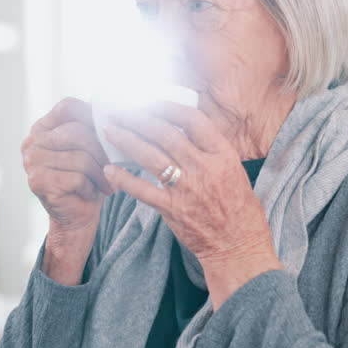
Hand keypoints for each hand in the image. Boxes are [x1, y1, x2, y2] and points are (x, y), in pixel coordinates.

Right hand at [22, 98, 111, 283]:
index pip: (68, 107)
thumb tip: (112, 99)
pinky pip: (76, 177)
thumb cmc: (87, 179)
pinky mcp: (37, 182)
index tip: (112, 129)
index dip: (92, 115)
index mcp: (43, 127)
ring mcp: (31, 162)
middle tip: (116, 164)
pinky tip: (92, 193)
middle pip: (77, 132)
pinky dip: (91, 187)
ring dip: (101, 172)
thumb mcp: (92, 148)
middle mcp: (32, 142)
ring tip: (109, 182)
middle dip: (103, 150)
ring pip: (80, 157)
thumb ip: (94, 125)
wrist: (76, 216)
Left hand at [101, 101, 280, 306]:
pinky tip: (109, 169)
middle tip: (120, 111)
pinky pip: (141, 190)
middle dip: (139, 118)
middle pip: (166, 133)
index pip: (193, 120)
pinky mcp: (172, 209)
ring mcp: (187, 189)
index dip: (168, 106)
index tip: (150, 100)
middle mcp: (204, 168)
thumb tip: (182, 129)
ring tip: (109, 130)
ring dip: (126, 140)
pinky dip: (123, 179)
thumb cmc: (238, 209)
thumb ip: (209, 150)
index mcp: (223, 155)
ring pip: (150, 156)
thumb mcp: (233, 171)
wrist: (239, 246)